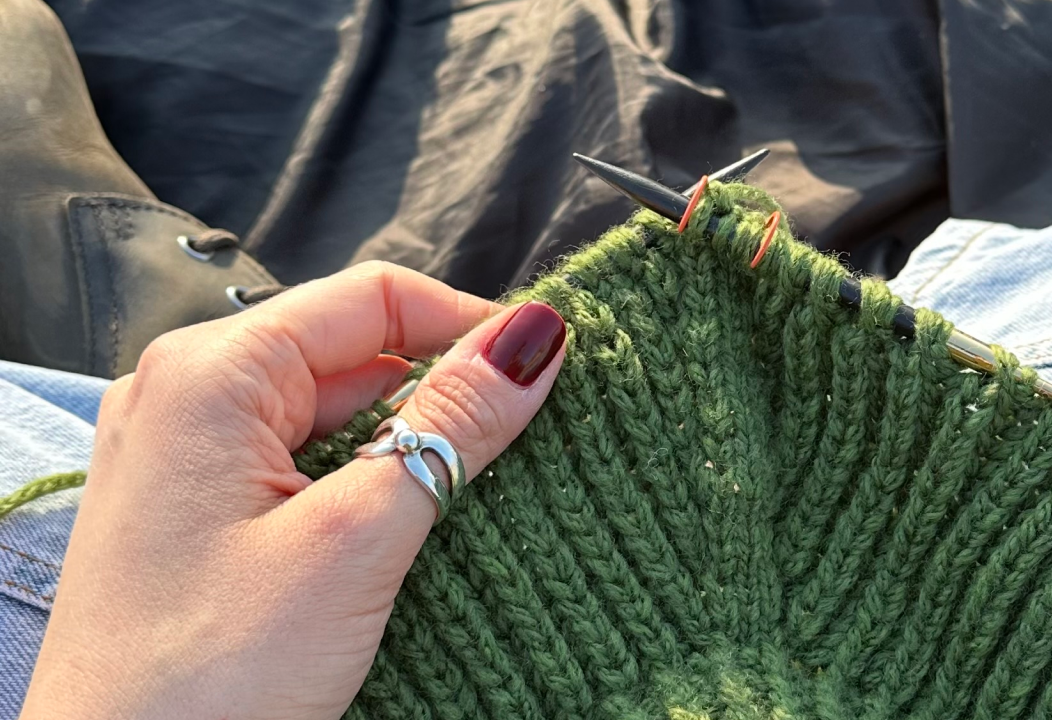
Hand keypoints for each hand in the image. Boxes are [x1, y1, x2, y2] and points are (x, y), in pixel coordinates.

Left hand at [20, 262, 566, 719]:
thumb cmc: (206, 680)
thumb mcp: (354, 539)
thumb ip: (450, 426)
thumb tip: (533, 339)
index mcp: (212, 374)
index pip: (374, 299)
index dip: (471, 324)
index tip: (547, 370)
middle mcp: (189, 395)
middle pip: (356, 352)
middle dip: (445, 392)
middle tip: (524, 443)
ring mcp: (188, 455)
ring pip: (334, 413)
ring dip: (411, 445)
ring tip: (476, 496)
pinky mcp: (199, 512)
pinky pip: (303, 465)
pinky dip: (366, 485)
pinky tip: (410, 529)